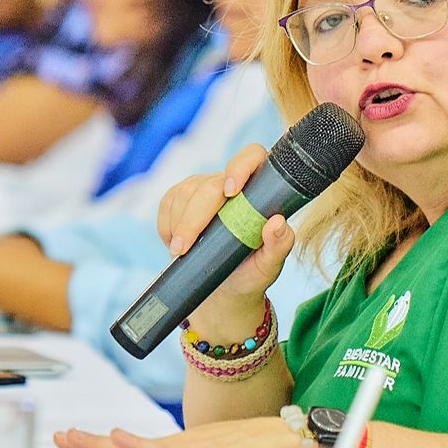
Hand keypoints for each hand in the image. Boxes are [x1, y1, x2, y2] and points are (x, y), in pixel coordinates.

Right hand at [156, 144, 294, 327]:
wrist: (224, 290)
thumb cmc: (251, 273)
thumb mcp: (269, 266)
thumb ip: (279, 245)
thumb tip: (277, 223)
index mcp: (259, 190)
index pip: (253, 157)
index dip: (240, 166)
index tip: (231, 192)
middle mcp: (230, 183)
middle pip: (210, 186)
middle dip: (194, 218)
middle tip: (184, 248)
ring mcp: (203, 188)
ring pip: (185, 193)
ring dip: (179, 225)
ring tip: (181, 252)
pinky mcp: (180, 197)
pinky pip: (168, 203)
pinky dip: (168, 226)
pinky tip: (175, 243)